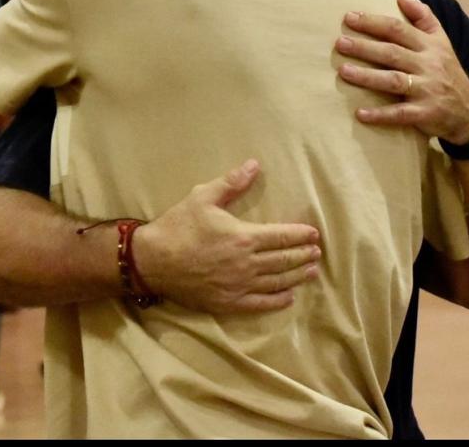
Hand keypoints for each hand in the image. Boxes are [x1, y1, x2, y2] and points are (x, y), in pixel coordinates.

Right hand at [133, 160, 321, 312]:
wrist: (152, 261)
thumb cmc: (178, 226)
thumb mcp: (202, 197)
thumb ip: (231, 182)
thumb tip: (254, 165)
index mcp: (243, 237)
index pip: (281, 237)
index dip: (300, 235)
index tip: (314, 234)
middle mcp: (246, 264)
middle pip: (283, 260)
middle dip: (303, 255)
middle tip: (317, 252)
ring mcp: (238, 286)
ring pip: (276, 282)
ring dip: (297, 276)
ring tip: (311, 271)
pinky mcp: (228, 303)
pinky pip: (259, 304)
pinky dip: (277, 301)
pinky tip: (288, 297)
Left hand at [335, 0, 468, 143]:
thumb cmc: (448, 72)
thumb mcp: (442, 42)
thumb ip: (424, 18)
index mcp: (430, 45)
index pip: (398, 29)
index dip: (373, 22)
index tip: (349, 18)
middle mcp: (428, 65)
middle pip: (392, 52)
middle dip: (364, 47)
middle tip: (340, 43)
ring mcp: (427, 89)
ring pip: (394, 80)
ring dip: (367, 77)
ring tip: (343, 72)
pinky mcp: (425, 113)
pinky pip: (400, 113)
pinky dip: (380, 114)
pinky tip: (360, 114)